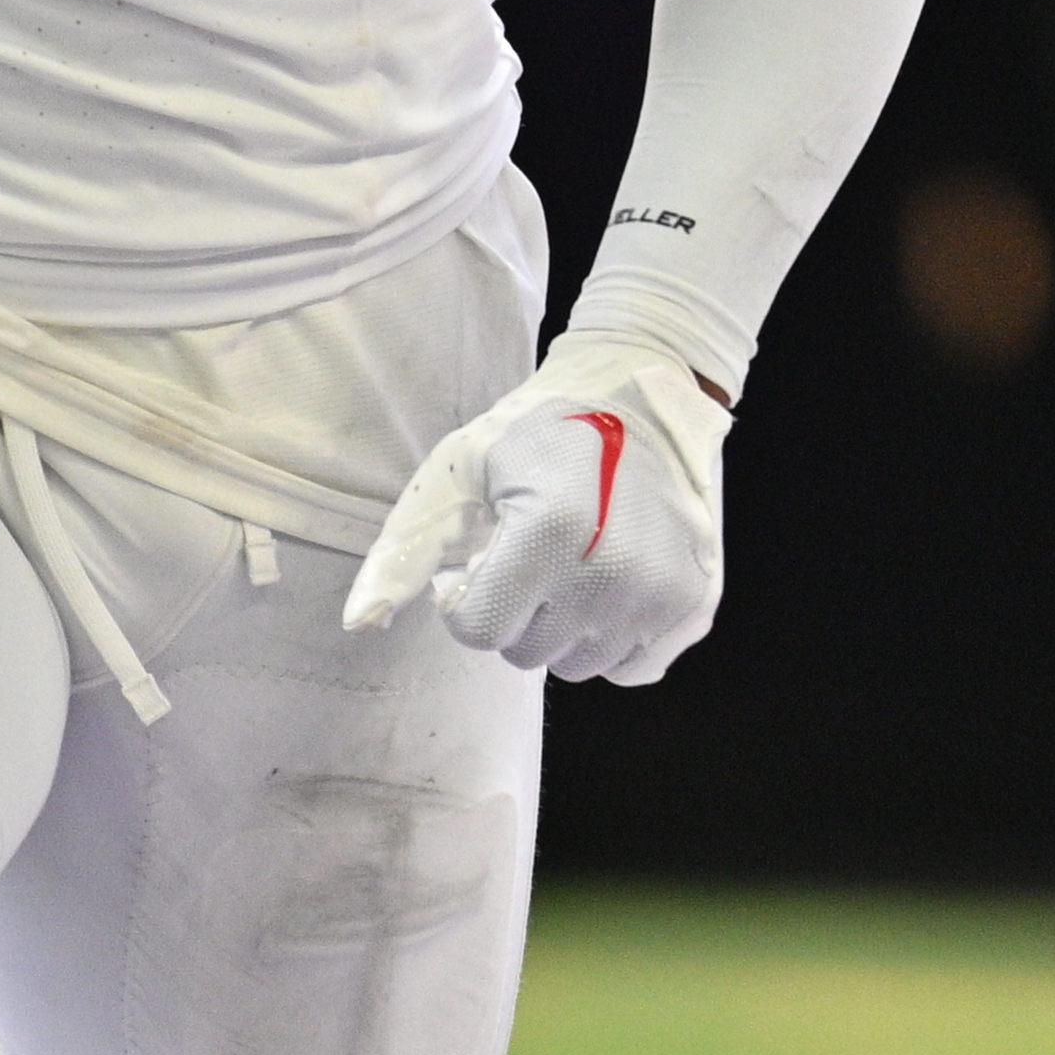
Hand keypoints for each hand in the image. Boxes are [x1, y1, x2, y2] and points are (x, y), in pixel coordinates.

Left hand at [346, 330, 732, 685]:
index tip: (485, 557)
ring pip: (580, 664)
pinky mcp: (697, 603)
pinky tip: (616, 583)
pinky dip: (618, 637)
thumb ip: (405, 552)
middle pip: (528, 653)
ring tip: (580, 560)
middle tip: (536, 550)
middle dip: (519, 610)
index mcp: (553, 532)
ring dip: (568, 626)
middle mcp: (616, 573)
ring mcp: (663, 593)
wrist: (646, 388)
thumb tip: (358, 622)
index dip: (467, 598)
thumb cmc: (542, 427)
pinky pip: (634, 667)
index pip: (480, 632)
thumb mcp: (460, 469)